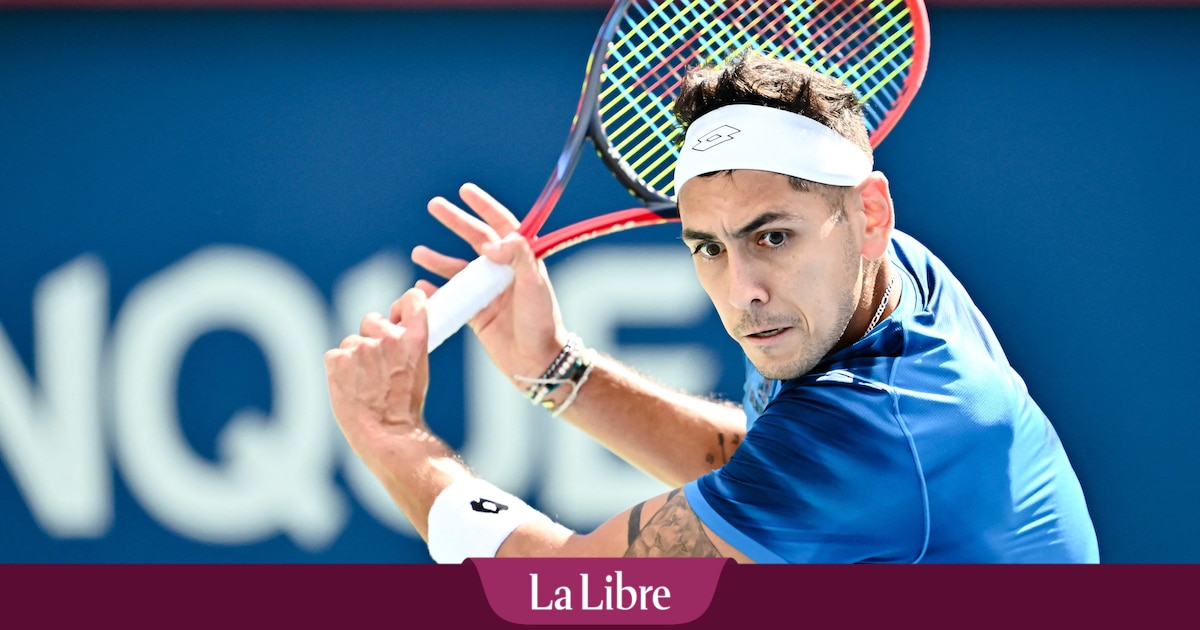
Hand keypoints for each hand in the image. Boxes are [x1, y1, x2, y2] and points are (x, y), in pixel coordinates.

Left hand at [325, 288, 431, 471]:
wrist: (388, 435)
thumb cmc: (405, 408)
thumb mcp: (419, 369)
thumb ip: (406, 344)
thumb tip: (392, 327)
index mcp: (415, 338)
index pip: (411, 299)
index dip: (401, 306)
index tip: (396, 316)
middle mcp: (389, 337)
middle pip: (372, 320)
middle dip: (371, 337)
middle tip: (376, 367)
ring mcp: (362, 347)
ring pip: (351, 342)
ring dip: (354, 358)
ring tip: (364, 386)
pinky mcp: (338, 358)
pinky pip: (335, 355)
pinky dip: (338, 370)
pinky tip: (350, 389)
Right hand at [410, 183, 567, 385]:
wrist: (537, 361)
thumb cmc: (541, 322)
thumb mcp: (533, 285)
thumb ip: (517, 257)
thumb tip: (491, 241)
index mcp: (522, 260)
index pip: (503, 225)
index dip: (485, 206)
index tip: (466, 191)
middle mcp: (503, 272)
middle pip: (476, 239)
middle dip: (456, 221)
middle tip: (434, 205)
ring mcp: (488, 292)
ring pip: (458, 268)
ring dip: (439, 259)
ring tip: (418, 252)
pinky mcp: (477, 313)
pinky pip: (452, 297)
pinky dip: (436, 291)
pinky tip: (421, 286)